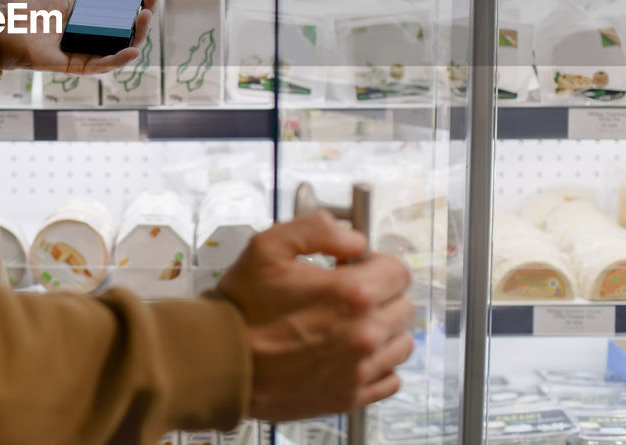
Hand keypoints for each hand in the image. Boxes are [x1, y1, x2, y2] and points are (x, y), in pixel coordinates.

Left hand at [0, 0, 167, 74]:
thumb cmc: (14, 6)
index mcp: (81, 12)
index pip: (117, 3)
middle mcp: (85, 31)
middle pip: (124, 24)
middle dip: (144, 9)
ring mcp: (82, 49)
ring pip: (119, 45)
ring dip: (138, 32)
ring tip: (146, 12)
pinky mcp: (74, 65)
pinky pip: (101, 65)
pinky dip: (119, 59)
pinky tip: (132, 48)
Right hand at [216, 211, 414, 421]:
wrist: (222, 361)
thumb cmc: (242, 307)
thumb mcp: (269, 246)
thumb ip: (318, 229)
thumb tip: (354, 237)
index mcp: (352, 293)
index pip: (398, 271)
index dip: (376, 263)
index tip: (355, 268)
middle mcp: (364, 333)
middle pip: (403, 306)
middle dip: (380, 295)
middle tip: (348, 295)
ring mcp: (359, 368)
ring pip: (401, 343)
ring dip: (383, 330)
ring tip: (351, 325)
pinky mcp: (349, 396)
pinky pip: (390, 379)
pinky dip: (378, 365)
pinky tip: (352, 353)